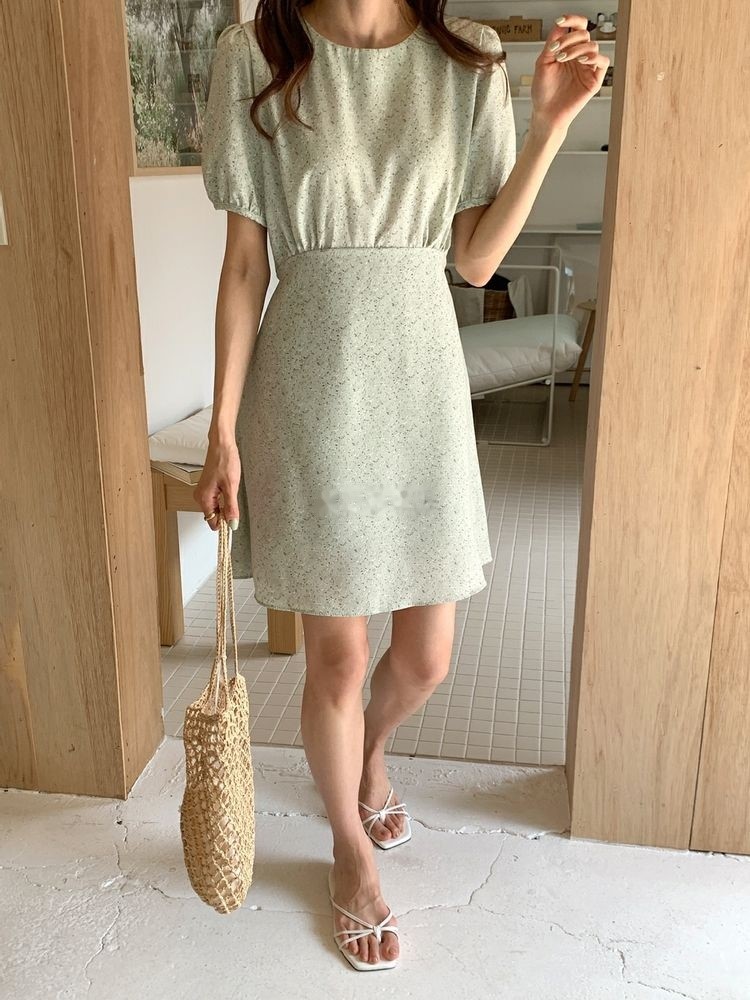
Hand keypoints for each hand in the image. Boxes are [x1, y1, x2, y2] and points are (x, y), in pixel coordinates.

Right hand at [193, 438, 240, 531]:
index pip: (213, 522)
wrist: (221, 444)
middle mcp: (200, 496)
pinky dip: (224, 498)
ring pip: (216, 508)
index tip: (234, 521)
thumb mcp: (231, 486)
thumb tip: (232, 524)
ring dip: (226, 504)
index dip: (224, 523)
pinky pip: (216, 500)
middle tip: (234, 499)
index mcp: (204, 498)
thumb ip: (231, 507)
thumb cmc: (224, 460)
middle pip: (214, 516)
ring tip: (231, 490)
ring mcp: (203, 492)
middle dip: (226, 512)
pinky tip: (229, 488)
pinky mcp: (207, 487)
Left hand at [530, 13, 609, 134]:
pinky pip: (603, 62)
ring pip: (593, 46)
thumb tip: (560, 24)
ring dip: (577, 49)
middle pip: (584, 34)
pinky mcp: (594, 80)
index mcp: (568, 50)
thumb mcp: (543, 62)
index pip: (577, 28)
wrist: (545, 113)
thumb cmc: (543, 91)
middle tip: (557, 50)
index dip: (572, 20)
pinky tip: (581, 61)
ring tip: (563, 59)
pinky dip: (594, 58)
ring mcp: (588, 68)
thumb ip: (552, 42)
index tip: (561, 20)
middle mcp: (579, 57)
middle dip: (570, 38)